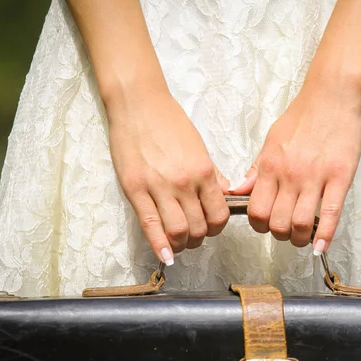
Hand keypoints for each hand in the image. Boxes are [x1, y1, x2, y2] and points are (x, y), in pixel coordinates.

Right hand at [106, 88, 229, 264]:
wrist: (139, 105)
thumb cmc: (170, 122)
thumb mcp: (200, 147)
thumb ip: (213, 174)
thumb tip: (225, 195)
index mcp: (204, 171)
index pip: (219, 214)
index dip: (218, 227)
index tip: (213, 227)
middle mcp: (184, 183)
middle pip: (199, 228)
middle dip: (200, 238)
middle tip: (196, 236)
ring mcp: (159, 188)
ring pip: (177, 232)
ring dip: (182, 244)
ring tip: (180, 242)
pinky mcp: (135, 190)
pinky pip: (150, 226)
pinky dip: (160, 246)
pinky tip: (165, 256)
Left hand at [229, 79, 360, 253]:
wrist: (331, 97)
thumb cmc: (302, 117)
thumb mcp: (271, 140)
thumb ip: (257, 169)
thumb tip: (239, 190)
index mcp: (270, 166)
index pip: (256, 210)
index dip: (258, 225)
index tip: (266, 225)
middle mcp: (290, 174)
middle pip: (276, 222)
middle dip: (279, 235)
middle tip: (285, 232)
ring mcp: (316, 177)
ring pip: (300, 223)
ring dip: (299, 238)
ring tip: (302, 237)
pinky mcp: (340, 177)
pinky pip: (331, 213)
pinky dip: (324, 235)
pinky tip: (320, 246)